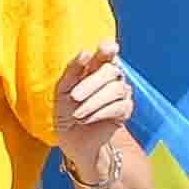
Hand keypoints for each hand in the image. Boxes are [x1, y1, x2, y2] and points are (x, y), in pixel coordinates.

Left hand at [52, 44, 131, 160]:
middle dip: (91, 83)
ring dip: (93, 101)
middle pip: (110, 70)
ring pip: (116, 89)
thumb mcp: (62, 90)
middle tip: (74, 97)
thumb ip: (72, 71)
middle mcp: (111, 76)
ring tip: (77, 115)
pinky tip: (86, 119)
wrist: (73, 140)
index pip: (107, 52)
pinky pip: (119, 106)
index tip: (106, 49)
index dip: (108, 49)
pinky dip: (100, 112)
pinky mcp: (125, 110)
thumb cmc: (66, 111)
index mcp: (95, 66)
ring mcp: (120, 92)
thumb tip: (86, 53)